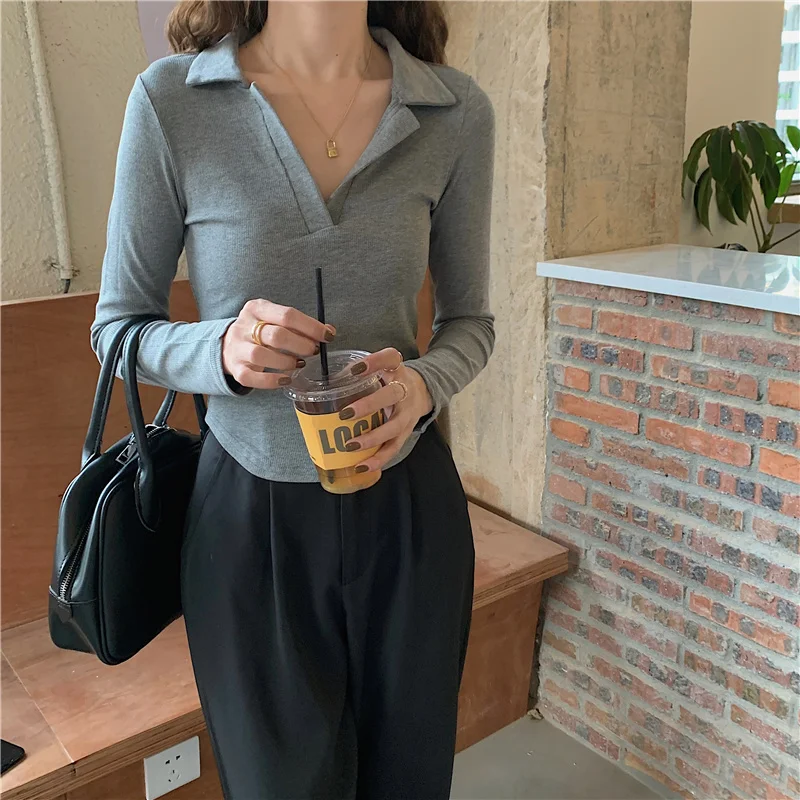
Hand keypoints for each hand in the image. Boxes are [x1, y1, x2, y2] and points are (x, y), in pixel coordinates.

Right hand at [222, 299, 334, 389]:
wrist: (226, 344)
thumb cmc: (260, 331)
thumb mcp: (275, 319)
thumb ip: (300, 325)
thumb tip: (329, 332)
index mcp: (257, 308)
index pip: (287, 315)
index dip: (311, 327)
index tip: (327, 336)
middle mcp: (244, 326)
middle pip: (276, 335)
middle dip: (301, 345)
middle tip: (313, 351)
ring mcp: (237, 348)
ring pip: (261, 355)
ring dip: (287, 362)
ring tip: (299, 363)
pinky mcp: (235, 368)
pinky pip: (251, 378)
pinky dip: (271, 381)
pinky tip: (286, 379)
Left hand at [338, 348, 433, 472]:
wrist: (422, 391)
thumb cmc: (390, 379)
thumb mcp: (381, 368)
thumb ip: (358, 373)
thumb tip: (324, 382)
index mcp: (396, 369)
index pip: (390, 358)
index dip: (374, 362)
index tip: (355, 369)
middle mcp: (405, 389)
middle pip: (392, 395)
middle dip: (369, 405)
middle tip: (345, 414)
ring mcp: (408, 412)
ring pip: (393, 426)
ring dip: (372, 438)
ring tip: (350, 445)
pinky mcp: (407, 431)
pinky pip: (394, 447)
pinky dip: (378, 459)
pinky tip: (362, 466)